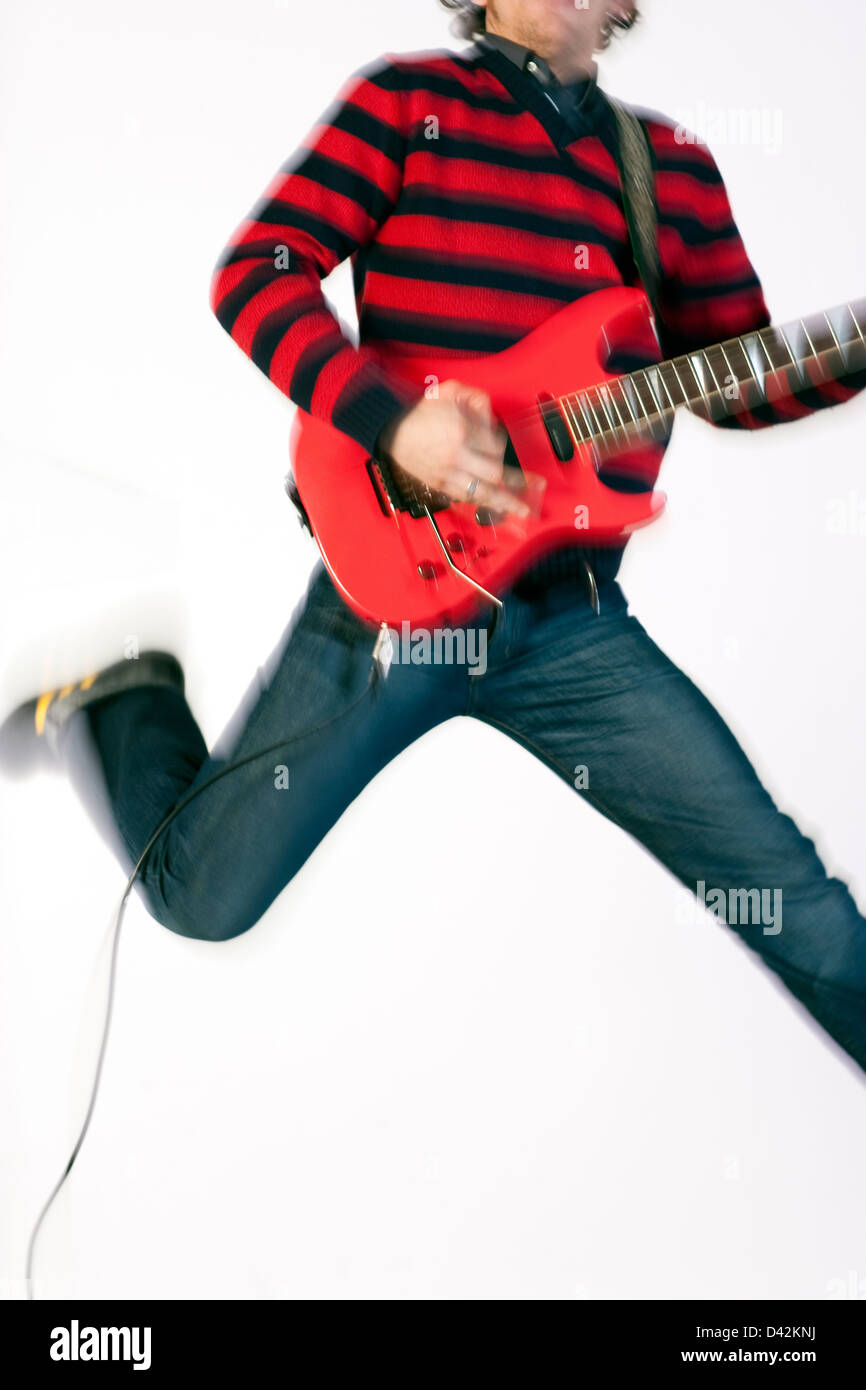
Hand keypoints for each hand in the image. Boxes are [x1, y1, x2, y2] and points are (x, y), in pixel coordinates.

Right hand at [378, 381, 529, 518]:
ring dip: (506, 503)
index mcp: (460, 431)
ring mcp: (447, 473)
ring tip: (523, 510)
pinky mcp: (439, 484)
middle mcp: (456, 456)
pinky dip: (482, 503)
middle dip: (519, 482)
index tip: (500, 444)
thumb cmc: (419, 413)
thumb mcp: (449, 392)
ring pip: (482, 493)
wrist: (392, 430)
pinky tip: (496, 508)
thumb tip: (491, 413)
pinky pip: (466, 498)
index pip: (495, 444)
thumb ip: (475, 398)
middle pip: (495, 474)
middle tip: (536, 486)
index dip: (502, 445)